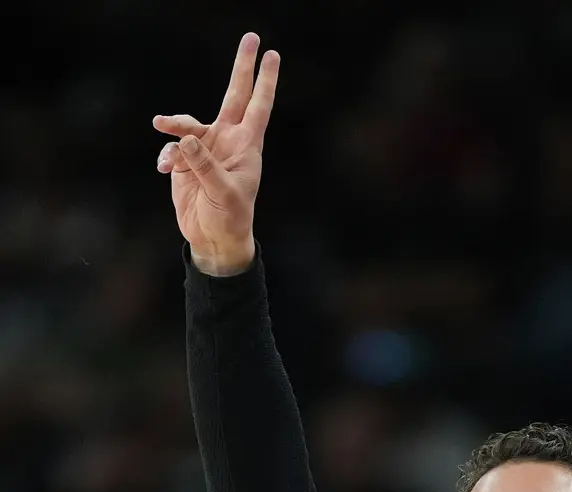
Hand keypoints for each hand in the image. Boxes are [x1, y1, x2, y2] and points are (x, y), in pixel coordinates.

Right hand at [153, 32, 279, 273]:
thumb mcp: (223, 194)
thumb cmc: (229, 218)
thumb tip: (187, 140)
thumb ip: (205, 165)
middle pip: (234, 95)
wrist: (212, 239)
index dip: (265, 81)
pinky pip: (172, 148)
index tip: (272, 54)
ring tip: (164, 133)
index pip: (258, 106)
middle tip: (251, 36)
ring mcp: (205, 149)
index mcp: (246, 146)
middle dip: (242, 68)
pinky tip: (165, 169)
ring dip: (176, 126)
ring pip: (189, 123)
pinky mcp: (186, 161)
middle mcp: (227, 140)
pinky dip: (167, 156)